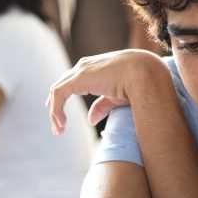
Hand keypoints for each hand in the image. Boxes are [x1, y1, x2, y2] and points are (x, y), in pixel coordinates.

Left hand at [45, 49, 165, 133]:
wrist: (143, 73)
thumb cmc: (135, 84)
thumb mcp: (115, 98)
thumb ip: (101, 107)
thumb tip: (90, 120)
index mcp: (93, 69)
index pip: (70, 80)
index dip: (61, 96)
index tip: (56, 110)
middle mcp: (84, 67)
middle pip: (61, 85)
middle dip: (55, 104)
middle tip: (56, 124)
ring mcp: (80, 71)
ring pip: (57, 91)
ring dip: (55, 112)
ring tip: (59, 130)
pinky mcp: (78, 78)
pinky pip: (59, 94)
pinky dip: (57, 110)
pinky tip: (62, 124)